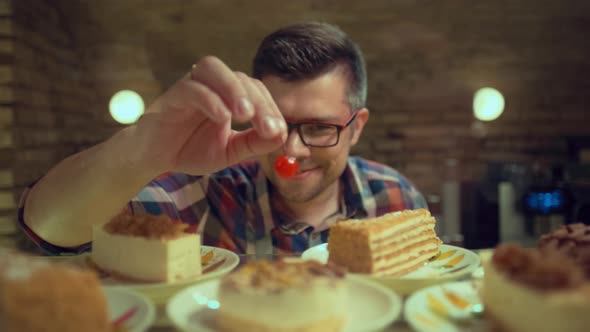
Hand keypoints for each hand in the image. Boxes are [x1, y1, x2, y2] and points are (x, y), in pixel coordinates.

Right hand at [132, 56, 286, 174]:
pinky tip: (222, 118)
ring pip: (212, 68)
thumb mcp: (229, 152)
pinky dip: (209, 100)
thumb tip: (281, 136)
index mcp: (227, 94)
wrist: (154, 159)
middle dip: (258, 102)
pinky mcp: (170, 96)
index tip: (278, 132)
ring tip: (245, 114)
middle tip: (268, 128)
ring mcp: (189, 86)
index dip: (270, 108)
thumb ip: (253, 143)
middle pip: (239, 77)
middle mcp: (210, 85)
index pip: (255, 89)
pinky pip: (190, 88)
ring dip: (233, 89)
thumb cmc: (191, 150)